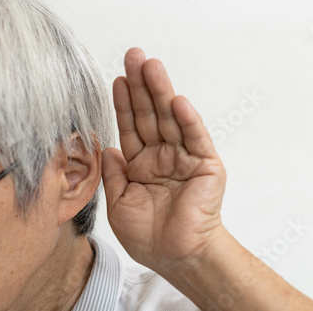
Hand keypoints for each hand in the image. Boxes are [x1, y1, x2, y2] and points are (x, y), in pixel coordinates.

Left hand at [102, 48, 226, 272]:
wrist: (178, 257)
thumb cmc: (150, 236)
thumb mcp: (119, 204)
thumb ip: (113, 174)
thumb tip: (106, 148)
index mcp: (142, 164)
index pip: (132, 127)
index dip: (124, 103)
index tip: (117, 79)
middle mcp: (163, 156)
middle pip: (151, 115)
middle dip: (142, 86)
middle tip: (134, 56)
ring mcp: (185, 158)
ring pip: (171, 120)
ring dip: (162, 93)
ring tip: (152, 66)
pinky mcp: (206, 165)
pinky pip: (195, 139)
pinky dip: (187, 120)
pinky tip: (177, 101)